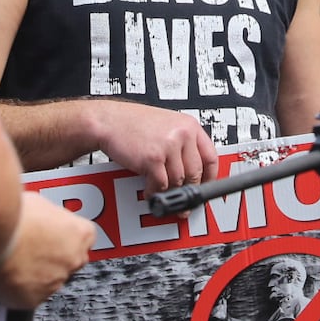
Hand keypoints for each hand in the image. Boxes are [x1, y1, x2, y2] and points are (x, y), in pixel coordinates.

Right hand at [0, 191, 94, 309]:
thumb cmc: (13, 215)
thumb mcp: (38, 202)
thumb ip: (48, 216)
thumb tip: (41, 217)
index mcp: (80, 233)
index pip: (84, 238)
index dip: (65, 236)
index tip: (53, 233)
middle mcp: (73, 261)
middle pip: (68, 261)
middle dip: (51, 256)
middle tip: (29, 246)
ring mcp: (54, 282)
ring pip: (47, 280)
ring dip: (34, 273)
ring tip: (11, 258)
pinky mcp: (32, 300)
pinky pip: (27, 296)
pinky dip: (17, 288)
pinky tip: (4, 273)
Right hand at [91, 99, 219, 192]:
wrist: (108, 120)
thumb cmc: (133, 123)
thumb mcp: (166, 126)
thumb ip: (182, 144)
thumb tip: (193, 171)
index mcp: (189, 125)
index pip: (211, 157)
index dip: (209, 178)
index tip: (205, 188)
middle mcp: (182, 134)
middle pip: (196, 173)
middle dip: (188, 189)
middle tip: (183, 200)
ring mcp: (169, 146)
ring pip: (178, 181)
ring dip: (169, 191)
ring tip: (162, 192)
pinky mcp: (153, 159)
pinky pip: (161, 184)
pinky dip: (155, 191)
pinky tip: (150, 190)